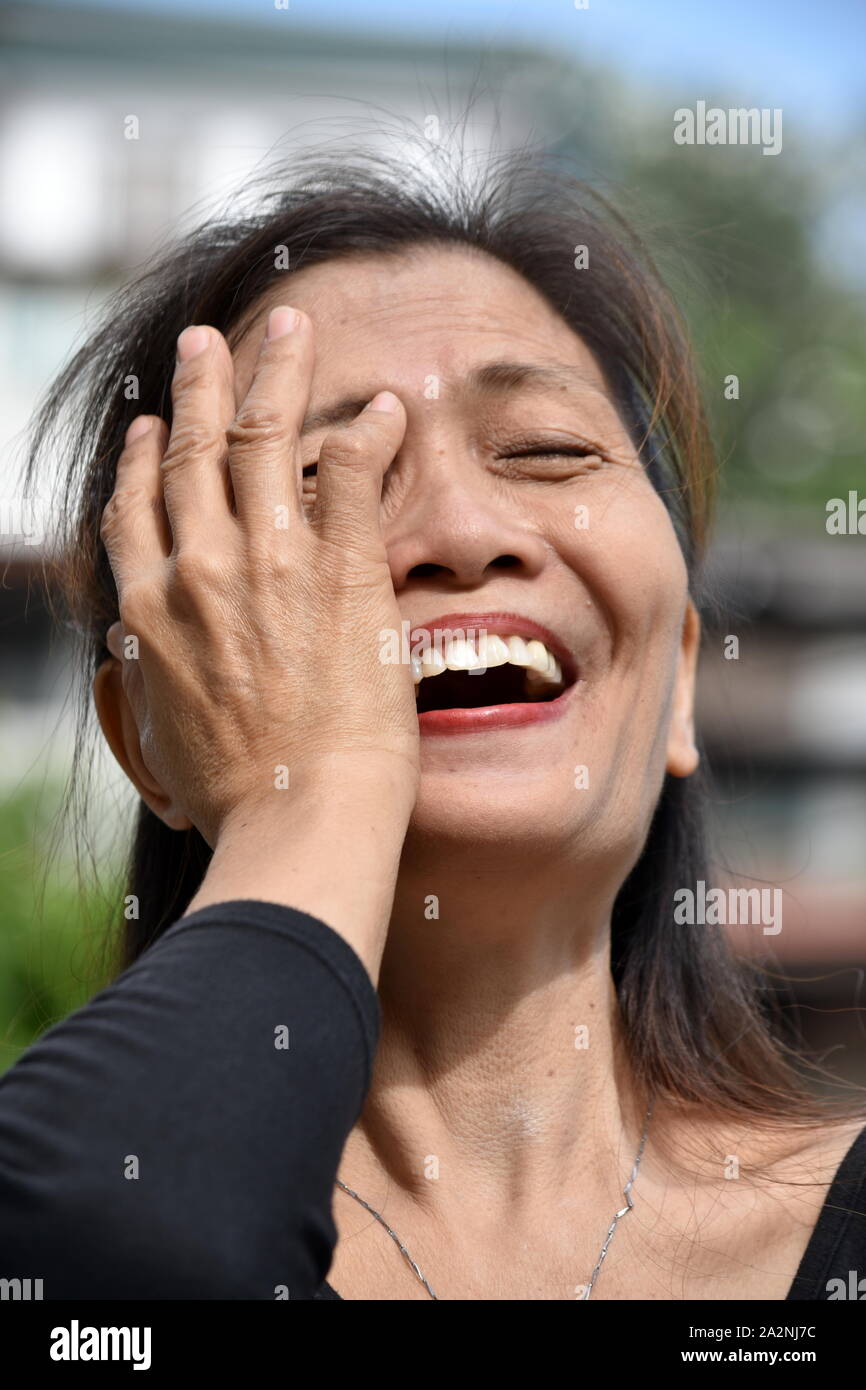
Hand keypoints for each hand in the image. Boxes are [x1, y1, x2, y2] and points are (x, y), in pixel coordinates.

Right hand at [98, 307, 418, 848]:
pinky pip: (355, 475)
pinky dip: (371, 432)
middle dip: (198, 386)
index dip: (142, 458)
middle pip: (191, 451)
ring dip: (276, 371)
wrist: (296, 821)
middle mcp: (197, 570)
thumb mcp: (162, 737)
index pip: (136, 509)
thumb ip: (154, 684)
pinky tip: (386, 405)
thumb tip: (147, 671)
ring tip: (289, 325)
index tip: (148, 427)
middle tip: (205, 341)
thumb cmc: (235, 801)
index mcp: (148, 610)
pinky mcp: (340, 572)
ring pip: (265, 437)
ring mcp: (268, 562)